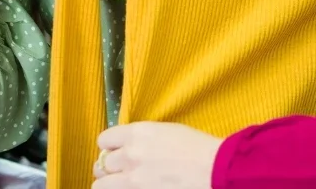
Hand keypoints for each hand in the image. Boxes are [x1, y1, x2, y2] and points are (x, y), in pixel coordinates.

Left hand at [93, 122, 221, 187]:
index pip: (104, 140)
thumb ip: (141, 138)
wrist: (215, 170)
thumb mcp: (167, 131)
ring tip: (122, 184)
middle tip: (120, 171)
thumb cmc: (199, 149)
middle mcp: (129, 155)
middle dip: (110, 168)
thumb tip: (126, 147)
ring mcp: (132, 180)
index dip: (110, 146)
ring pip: (100, 185)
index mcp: (137, 133)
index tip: (116, 151)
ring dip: (109, 184)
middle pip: (101, 164)